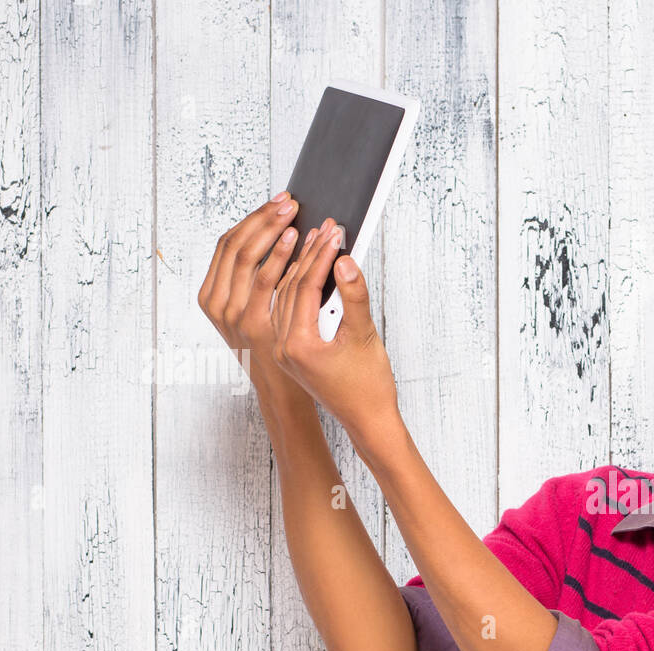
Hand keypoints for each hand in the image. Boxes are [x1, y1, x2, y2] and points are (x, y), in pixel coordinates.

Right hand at [197, 191, 307, 398]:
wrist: (284, 391)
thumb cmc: (277, 348)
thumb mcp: (257, 312)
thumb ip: (258, 282)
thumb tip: (276, 238)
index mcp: (213, 295)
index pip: (227, 243)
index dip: (252, 218)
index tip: (275, 200)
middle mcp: (216, 303)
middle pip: (235, 244)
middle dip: (262, 217)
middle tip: (287, 200)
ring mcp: (232, 314)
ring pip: (248, 257)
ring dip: (272, 230)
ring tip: (294, 212)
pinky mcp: (253, 324)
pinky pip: (267, 280)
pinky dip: (281, 256)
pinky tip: (297, 240)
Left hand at [270, 219, 401, 442]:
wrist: (368, 420)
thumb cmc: (369, 386)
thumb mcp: (365, 336)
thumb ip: (354, 296)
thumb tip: (345, 261)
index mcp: (297, 346)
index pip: (303, 287)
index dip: (320, 256)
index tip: (333, 232)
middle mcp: (283, 348)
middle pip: (288, 288)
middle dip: (307, 255)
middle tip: (323, 228)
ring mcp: (284, 350)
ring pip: (283, 297)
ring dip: (299, 267)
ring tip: (313, 240)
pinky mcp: (291, 351)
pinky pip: (287, 310)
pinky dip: (297, 287)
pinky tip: (309, 270)